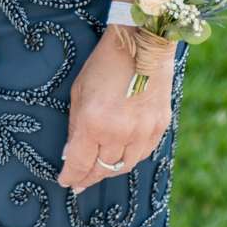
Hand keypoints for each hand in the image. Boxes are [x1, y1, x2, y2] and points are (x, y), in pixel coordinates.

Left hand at [59, 25, 175, 193]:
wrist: (141, 45)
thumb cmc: (103, 65)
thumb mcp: (79, 93)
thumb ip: (75, 127)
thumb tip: (70, 154)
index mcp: (94, 123)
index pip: (80, 162)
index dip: (71, 175)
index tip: (66, 181)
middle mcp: (120, 132)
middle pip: (103, 168)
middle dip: (89, 176)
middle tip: (81, 181)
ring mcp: (143, 131)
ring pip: (125, 165)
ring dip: (110, 169)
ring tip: (99, 170)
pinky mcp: (160, 126)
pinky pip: (144, 153)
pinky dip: (130, 157)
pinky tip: (121, 155)